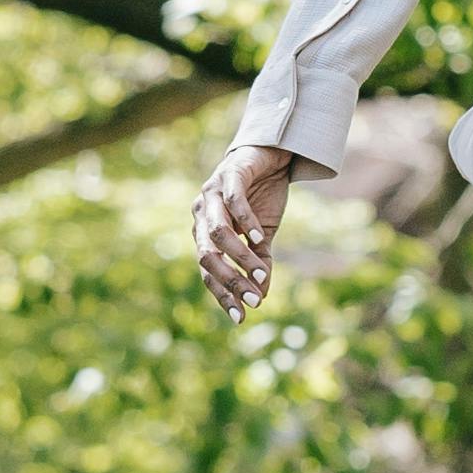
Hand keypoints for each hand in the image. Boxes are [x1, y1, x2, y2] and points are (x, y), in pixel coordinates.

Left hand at [193, 141, 303, 317]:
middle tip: (255, 298)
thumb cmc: (263, 197)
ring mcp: (210, 194)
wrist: (271, 156)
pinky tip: (260, 239)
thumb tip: (262, 295)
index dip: (223, 294)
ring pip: (218, 233)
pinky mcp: (228, 175)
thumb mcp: (264, 236)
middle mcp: (201, 215)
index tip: (241, 317)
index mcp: (204, 233)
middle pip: (207, 256)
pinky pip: (233, 203)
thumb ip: (259, 261)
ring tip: (261, 274)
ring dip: (240, 257)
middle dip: (231, 281)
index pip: (207, 271)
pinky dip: (246, 224)